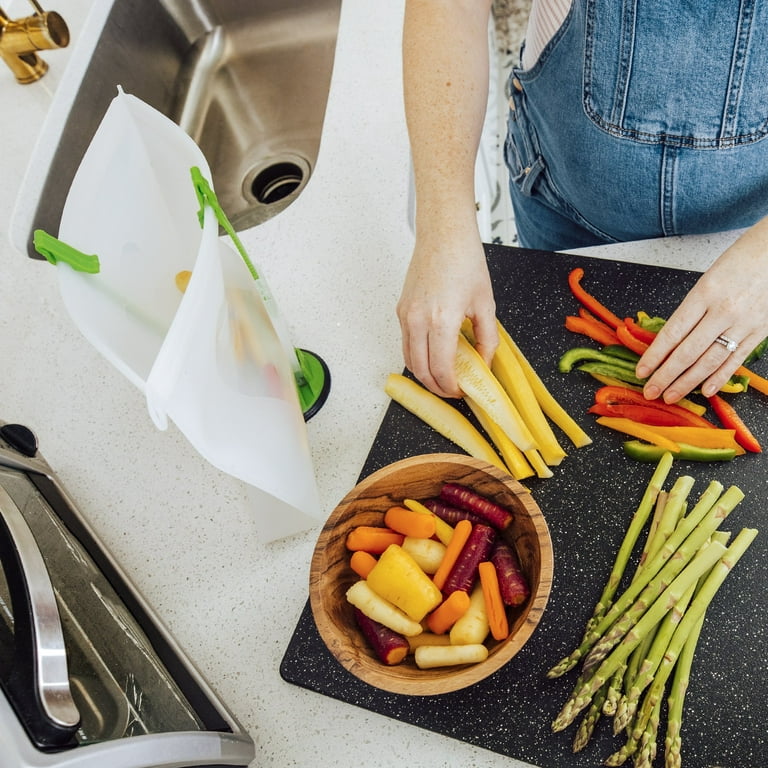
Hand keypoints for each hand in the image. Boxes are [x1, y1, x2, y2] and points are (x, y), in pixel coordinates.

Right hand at [397, 230, 497, 398]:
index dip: (450, 386)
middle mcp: (418, 320)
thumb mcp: (485, 304)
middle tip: (451, 390)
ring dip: (424, 374)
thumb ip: (486, 339)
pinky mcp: (401, 310)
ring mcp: (406, 315)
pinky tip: (433, 356)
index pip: (440, 368)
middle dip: (435, 386)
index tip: (460, 391)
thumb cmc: (464, 261)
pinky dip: (417, 356)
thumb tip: (485, 363)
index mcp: (441, 320)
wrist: (444, 235)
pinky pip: (406, 343)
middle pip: (420, 370)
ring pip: (409, 359)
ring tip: (442, 377)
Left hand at [636, 224, 767, 402]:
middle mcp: (723, 311)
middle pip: (687, 352)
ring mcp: (743, 323)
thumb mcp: (707, 279)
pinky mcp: (760, 331)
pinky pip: (736, 359)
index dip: (654, 356)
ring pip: (710, 360)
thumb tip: (670, 341)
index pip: (672, 333)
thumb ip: (691, 310)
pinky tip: (705, 390)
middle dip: (666, 376)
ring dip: (687, 382)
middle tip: (651, 391)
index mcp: (704, 293)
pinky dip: (719, 377)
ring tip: (671, 395)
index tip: (641, 371)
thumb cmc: (740, 260)